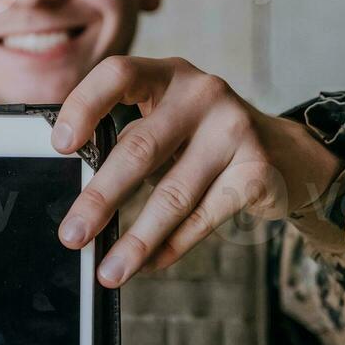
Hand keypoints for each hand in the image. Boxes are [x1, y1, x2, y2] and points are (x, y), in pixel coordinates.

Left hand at [52, 56, 339, 286]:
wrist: (284, 153)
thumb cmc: (202, 140)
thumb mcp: (166, 123)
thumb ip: (129, 141)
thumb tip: (80, 202)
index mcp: (167, 75)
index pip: (119, 74)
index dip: (84, 105)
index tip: (61, 146)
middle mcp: (202, 93)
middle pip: (140, 148)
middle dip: (101, 199)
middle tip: (72, 235)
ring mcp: (234, 129)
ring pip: (173, 194)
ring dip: (137, 239)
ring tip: (110, 270)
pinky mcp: (257, 169)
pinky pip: (204, 216)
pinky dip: (173, 245)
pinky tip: (150, 263)